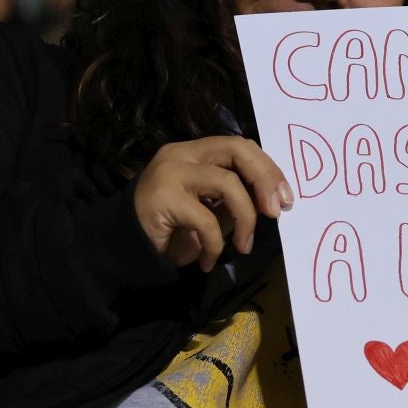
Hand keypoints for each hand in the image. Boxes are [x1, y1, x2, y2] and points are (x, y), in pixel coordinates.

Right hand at [132, 136, 292, 270]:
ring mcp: (170, 172)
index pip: (241, 146)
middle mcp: (182, 154)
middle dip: (265, 180)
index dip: (268, 169)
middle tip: (277, 212)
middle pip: (237, 150)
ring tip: (244, 245)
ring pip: (228, 183)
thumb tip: (274, 199)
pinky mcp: (162, 198)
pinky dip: (216, 245)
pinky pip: (206, 220)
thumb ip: (234, 197)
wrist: (122, 248)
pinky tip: (209, 261)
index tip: (285, 198)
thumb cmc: (171, 230)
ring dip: (245, 218)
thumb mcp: (210, 209)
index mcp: (196, 152)